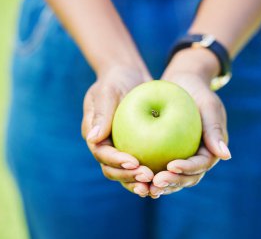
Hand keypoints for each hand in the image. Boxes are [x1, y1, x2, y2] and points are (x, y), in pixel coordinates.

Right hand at [81, 67, 153, 196]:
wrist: (128, 75)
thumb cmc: (115, 80)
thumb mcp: (107, 92)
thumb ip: (101, 113)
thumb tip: (93, 139)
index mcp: (95, 136)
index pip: (102, 154)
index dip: (116, 162)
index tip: (134, 163)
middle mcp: (106, 146)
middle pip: (113, 170)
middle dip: (128, 177)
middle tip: (148, 177)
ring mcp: (121, 148)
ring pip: (127, 173)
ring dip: (139, 181)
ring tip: (156, 185)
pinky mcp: (136, 147)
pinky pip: (143, 163)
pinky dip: (152, 172)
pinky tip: (166, 176)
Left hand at [149, 52, 230, 197]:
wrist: (183, 84)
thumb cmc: (198, 91)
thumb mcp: (209, 105)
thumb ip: (215, 129)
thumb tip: (226, 155)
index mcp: (210, 151)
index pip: (200, 165)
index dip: (187, 169)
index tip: (171, 166)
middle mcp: (197, 159)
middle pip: (187, 178)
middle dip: (172, 183)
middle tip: (155, 182)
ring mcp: (182, 158)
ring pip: (172, 178)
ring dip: (161, 185)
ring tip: (145, 187)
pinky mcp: (167, 155)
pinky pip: (158, 167)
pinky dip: (149, 174)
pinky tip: (135, 175)